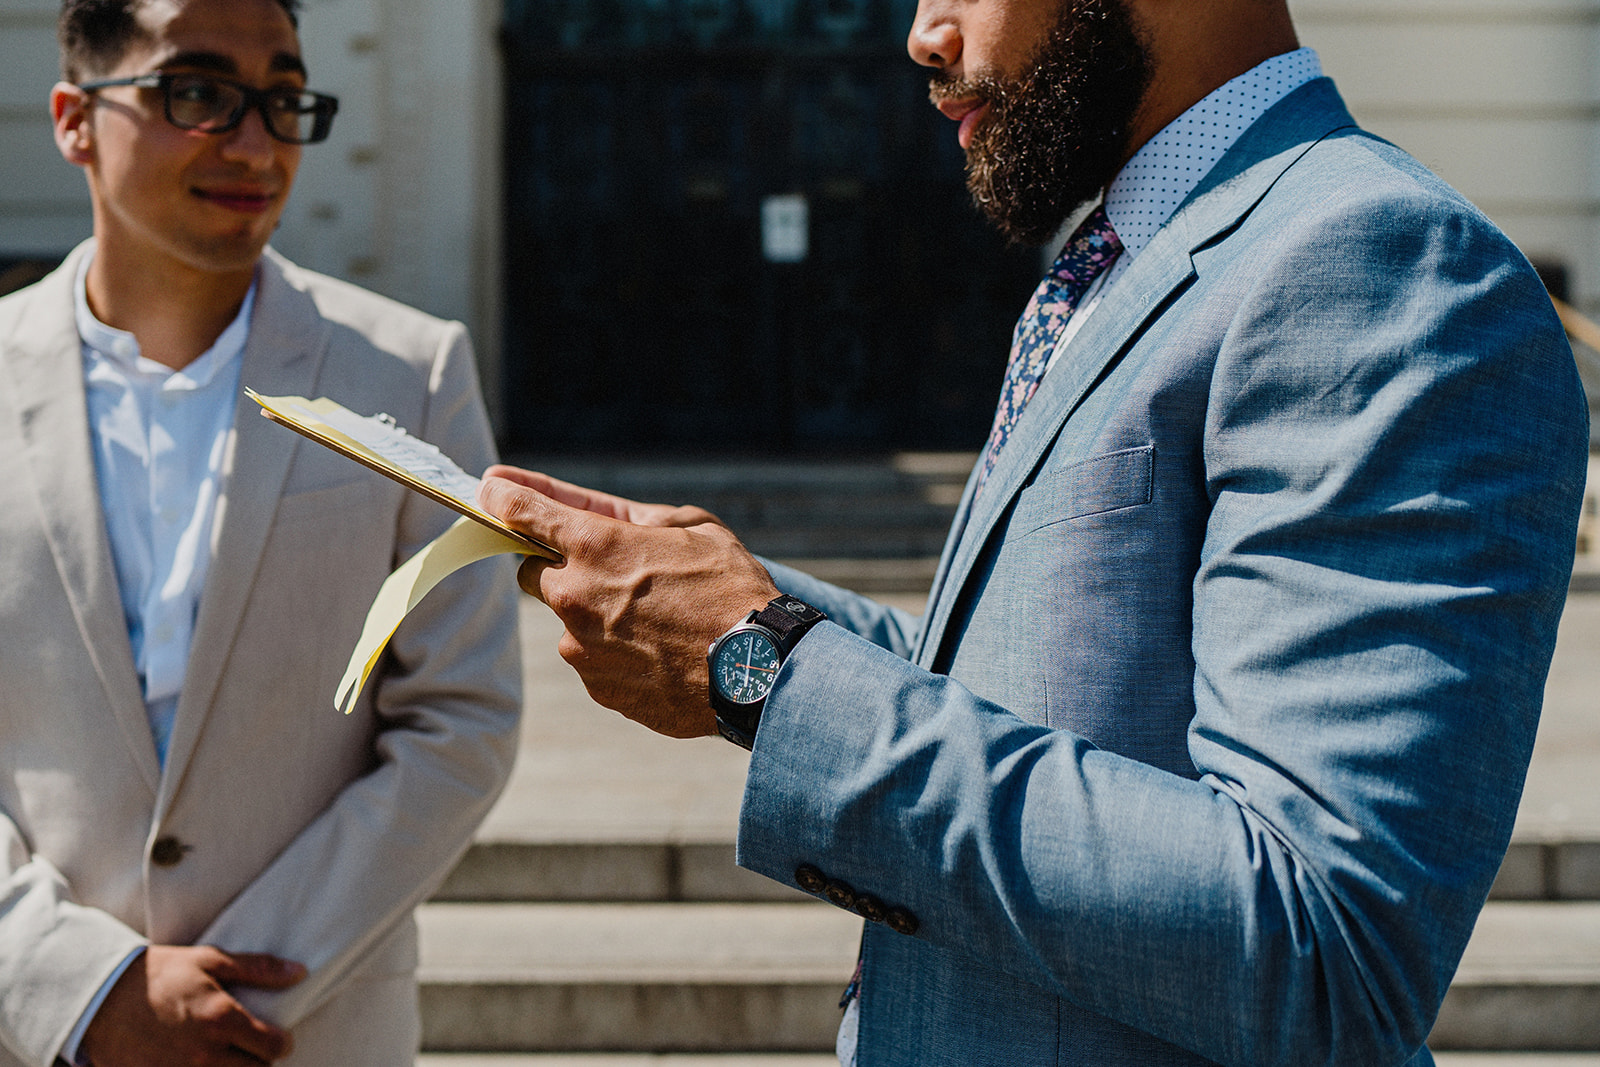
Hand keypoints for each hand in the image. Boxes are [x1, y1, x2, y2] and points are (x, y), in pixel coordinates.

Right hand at [81, 945, 304, 1065]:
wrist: (101, 996)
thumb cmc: (161, 974)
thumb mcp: (209, 960)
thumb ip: (258, 968)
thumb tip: (300, 973)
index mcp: (221, 1020)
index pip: (274, 1048)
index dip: (281, 1043)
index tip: (277, 1038)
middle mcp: (204, 1054)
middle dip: (259, 1063)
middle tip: (251, 1050)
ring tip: (228, 1060)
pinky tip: (201, 1066)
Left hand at [478, 468, 778, 736]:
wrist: (757, 668)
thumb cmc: (732, 589)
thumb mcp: (695, 529)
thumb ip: (637, 518)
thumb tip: (603, 517)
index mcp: (595, 545)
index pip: (520, 510)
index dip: (502, 496)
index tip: (492, 492)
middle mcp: (575, 595)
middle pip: (532, 571)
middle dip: (559, 566)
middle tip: (606, 570)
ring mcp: (581, 647)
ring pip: (568, 621)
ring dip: (594, 614)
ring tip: (654, 620)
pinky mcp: (596, 686)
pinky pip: (591, 660)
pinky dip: (614, 652)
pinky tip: (658, 650)